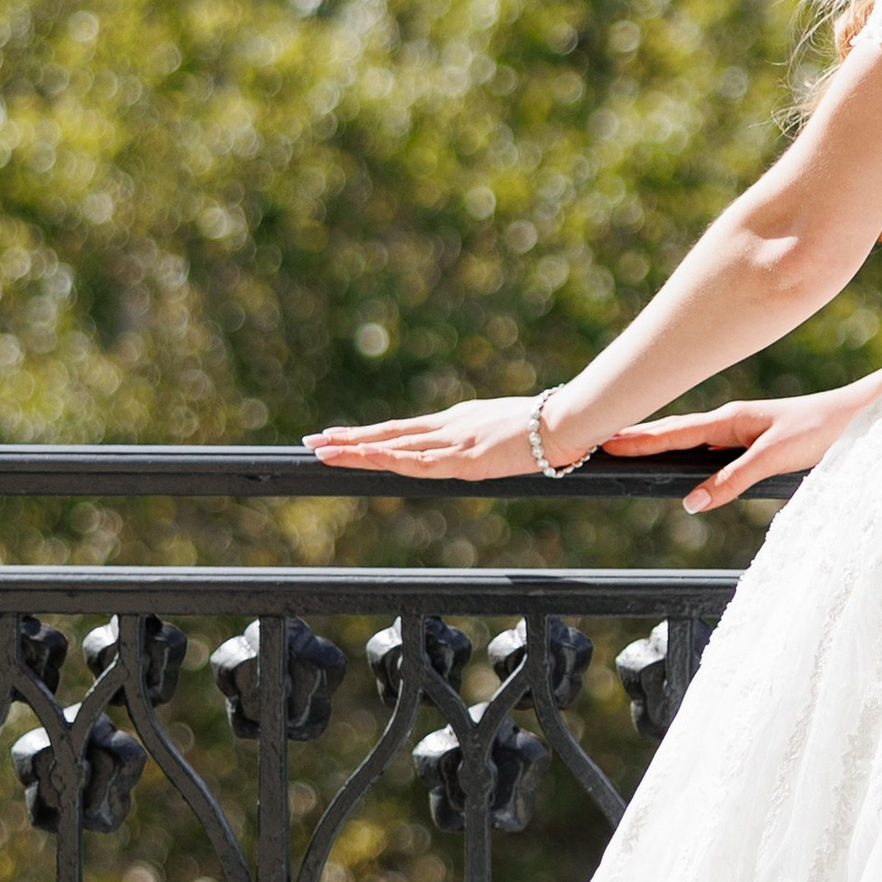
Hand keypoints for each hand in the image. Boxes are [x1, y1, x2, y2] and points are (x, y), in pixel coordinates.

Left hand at [304, 396, 555, 486]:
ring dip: (357, 449)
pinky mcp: (465, 458)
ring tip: (322, 450)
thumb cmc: (550, 428)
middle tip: (313, 441)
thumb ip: (493, 443)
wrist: (568, 422)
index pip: (406, 429)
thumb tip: (494, 452)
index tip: (344, 435)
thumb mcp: (512, 435)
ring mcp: (455, 440)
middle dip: (350, 439)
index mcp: (460, 420)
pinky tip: (367, 459)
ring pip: (395, 445)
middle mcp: (450, 425)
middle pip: (391, 433)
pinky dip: (391, 460)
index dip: (373, 434)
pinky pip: (419, 461)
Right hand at [603, 392, 871, 511]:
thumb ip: (732, 479)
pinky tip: (683, 457)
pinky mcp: (756, 439)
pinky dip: (686, 449)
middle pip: (674, 430)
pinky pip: (710, 446)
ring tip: (629, 446)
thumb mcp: (774, 458)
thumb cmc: (820, 430)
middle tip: (599, 439)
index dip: (639, 440)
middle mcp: (732, 421)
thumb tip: (691, 502)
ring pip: (691, 436)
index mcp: (730, 420)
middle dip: (638, 436)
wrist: (858, 415)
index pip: (674, 433)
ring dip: (660, 440)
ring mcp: (743, 429)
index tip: (604, 439)